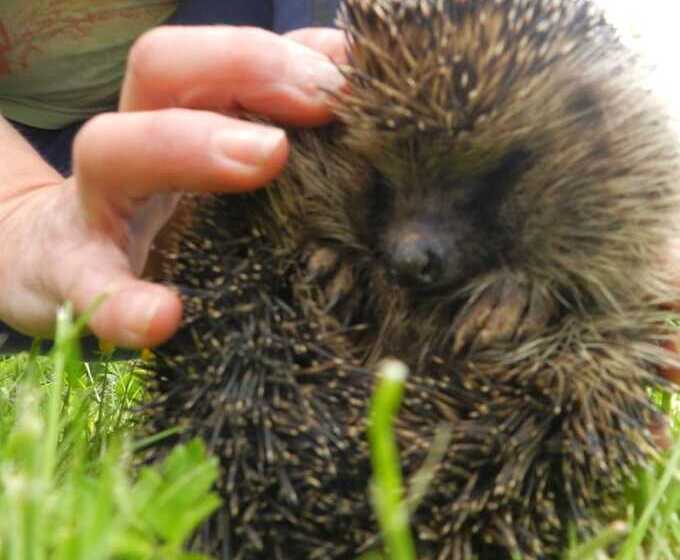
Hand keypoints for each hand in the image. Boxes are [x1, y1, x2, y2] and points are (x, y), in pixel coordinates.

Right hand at [0, 26, 346, 348]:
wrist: (67, 264)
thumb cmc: (173, 209)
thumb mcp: (226, 158)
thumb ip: (284, 123)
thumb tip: (351, 79)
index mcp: (179, 111)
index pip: (221, 55)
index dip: (282, 53)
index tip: (349, 73)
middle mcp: (138, 142)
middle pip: (163, 68)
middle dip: (244, 68)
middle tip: (322, 98)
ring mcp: (98, 207)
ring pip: (113, 150)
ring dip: (187, 146)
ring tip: (269, 156)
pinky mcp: (77, 278)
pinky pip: (93, 286)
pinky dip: (123, 301)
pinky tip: (164, 317)